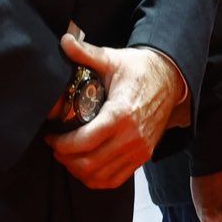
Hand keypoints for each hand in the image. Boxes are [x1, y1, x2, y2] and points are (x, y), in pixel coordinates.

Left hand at [45, 31, 183, 189]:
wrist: (171, 79)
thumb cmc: (139, 70)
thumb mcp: (113, 59)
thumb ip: (86, 53)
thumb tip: (64, 41)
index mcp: (122, 113)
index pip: (84, 141)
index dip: (61, 144)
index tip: (51, 136)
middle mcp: (132, 136)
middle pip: (88, 163)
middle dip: (65, 158)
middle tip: (56, 146)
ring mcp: (139, 149)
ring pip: (99, 176)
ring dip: (78, 170)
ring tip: (69, 156)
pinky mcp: (143, 156)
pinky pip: (114, 180)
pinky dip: (96, 179)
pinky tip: (86, 166)